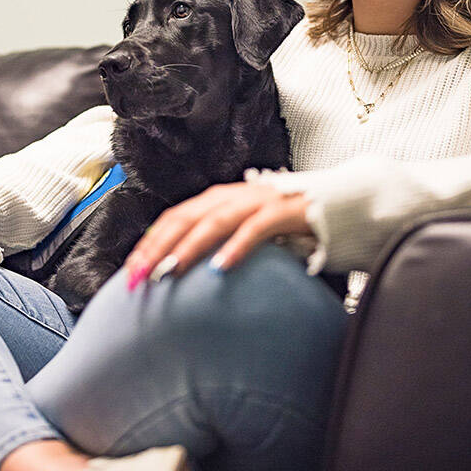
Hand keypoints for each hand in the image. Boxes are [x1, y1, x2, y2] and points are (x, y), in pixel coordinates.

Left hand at [121, 182, 311, 287]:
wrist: (339, 204)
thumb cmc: (289, 224)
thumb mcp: (246, 233)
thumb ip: (219, 245)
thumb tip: (186, 274)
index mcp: (220, 199)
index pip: (174, 218)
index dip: (150, 242)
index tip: (131, 270)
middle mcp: (234, 195)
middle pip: (185, 218)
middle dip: (158, 247)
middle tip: (139, 276)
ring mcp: (259, 201)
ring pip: (214, 221)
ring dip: (188, 247)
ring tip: (169, 271)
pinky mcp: (285, 211)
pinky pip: (256, 229)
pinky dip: (236, 247)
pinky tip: (220, 269)